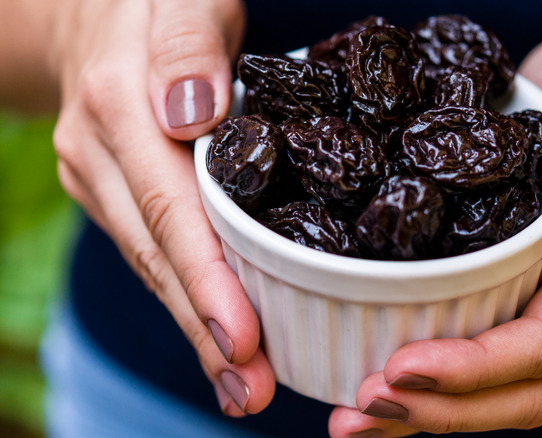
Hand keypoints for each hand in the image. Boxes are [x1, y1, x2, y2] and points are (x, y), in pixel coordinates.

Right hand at [51, 0, 274, 415]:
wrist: (92, 8)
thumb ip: (186, 46)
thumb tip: (190, 114)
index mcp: (121, 108)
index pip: (169, 210)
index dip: (207, 280)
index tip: (243, 341)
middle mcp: (99, 155)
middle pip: (157, 256)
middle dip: (205, 331)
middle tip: (252, 393)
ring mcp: (98, 178)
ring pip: (151, 264)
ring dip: (196, 330)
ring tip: (243, 388)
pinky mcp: (111, 190)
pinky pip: (152, 250)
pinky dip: (187, 297)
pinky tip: (218, 338)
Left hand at [329, 37, 541, 436]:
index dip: (477, 368)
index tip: (404, 368)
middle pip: (522, 392)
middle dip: (443, 409)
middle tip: (364, 404)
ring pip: (501, 396)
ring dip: (428, 415)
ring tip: (355, 418)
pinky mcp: (516, 308)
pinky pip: (481, 368)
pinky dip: (430, 393)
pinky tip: (378, 395)